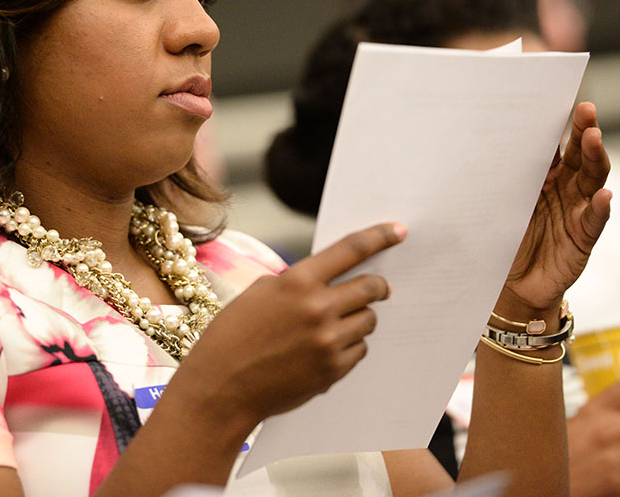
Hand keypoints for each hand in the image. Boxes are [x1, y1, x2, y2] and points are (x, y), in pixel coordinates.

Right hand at [172, 222, 403, 431]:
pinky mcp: (333, 370)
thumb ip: (300, 281)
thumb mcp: (261, 292)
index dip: (379, 237)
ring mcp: (328, 342)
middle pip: (371, 287)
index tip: (398, 231)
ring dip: (359, 318)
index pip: (351, 250)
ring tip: (335, 324)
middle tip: (378, 288)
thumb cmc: (233, 336)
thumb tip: (333, 279)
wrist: (221, 387)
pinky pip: (359, 350)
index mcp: (298, 282)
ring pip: (368, 320)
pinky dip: (349, 346)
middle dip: (377, 286)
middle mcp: (318, 309)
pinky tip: (325, 348)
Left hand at [502, 101, 611, 312]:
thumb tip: (482, 142)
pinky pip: (594, 220)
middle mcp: (564, 188)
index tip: (561, 98)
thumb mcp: (498, 204)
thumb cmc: (501, 240)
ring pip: (592, 180)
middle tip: (585, 111)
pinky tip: (605, 196)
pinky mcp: (583, 238)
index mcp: (541, 175)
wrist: (509, 286)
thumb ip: (501, 178)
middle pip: (579, 155)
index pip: (554, 144)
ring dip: (595, 157)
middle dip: (584, 131)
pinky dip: (601, 208)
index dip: (559, 123)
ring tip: (594, 139)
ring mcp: (576, 211)